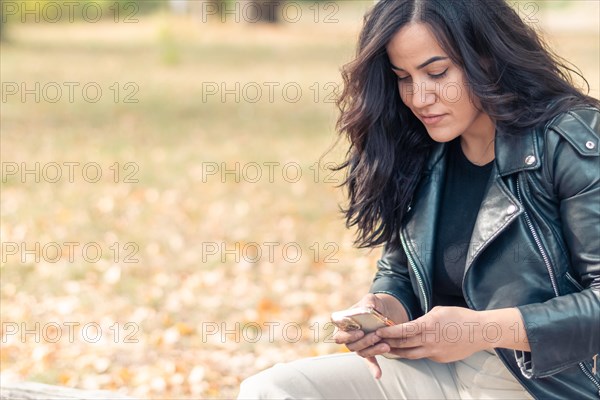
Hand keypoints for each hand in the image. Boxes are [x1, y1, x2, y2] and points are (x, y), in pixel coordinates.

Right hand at [332, 293, 407, 378]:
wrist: (383, 311)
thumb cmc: (372, 304)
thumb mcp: (371, 300)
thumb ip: (368, 302)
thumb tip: (368, 308)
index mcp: (343, 325)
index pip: (338, 334)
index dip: (347, 335)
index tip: (360, 332)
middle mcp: (348, 337)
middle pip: (351, 345)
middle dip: (364, 342)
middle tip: (376, 336)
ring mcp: (358, 345)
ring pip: (362, 352)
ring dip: (373, 350)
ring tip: (386, 346)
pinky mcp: (369, 351)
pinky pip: (370, 361)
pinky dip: (374, 368)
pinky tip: (378, 375)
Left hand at [368, 306, 488, 362]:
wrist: (481, 331)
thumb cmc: (460, 317)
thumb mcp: (438, 311)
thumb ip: (423, 319)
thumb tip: (413, 325)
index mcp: (427, 325)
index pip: (402, 330)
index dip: (388, 332)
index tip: (377, 332)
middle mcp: (429, 341)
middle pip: (403, 344)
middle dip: (388, 343)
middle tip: (376, 342)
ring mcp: (435, 352)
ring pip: (410, 354)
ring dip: (397, 352)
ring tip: (387, 349)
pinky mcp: (440, 359)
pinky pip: (424, 356)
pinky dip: (414, 352)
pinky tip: (409, 350)